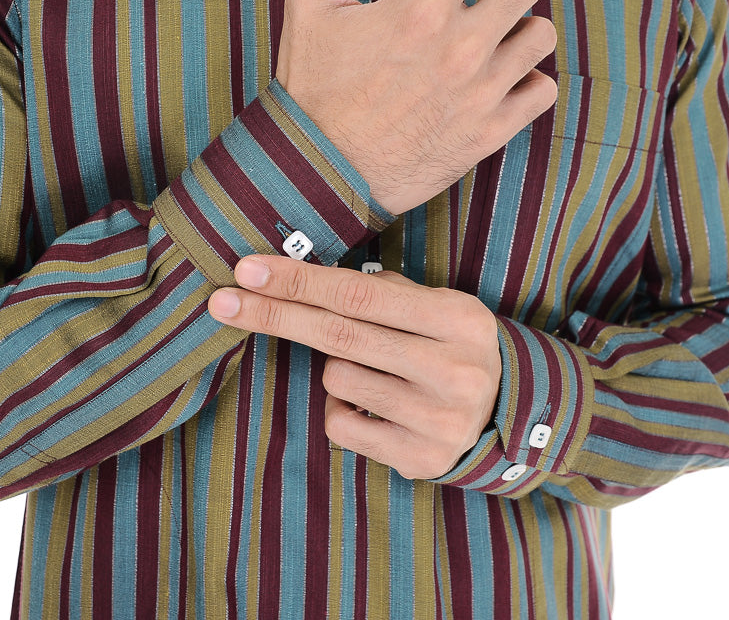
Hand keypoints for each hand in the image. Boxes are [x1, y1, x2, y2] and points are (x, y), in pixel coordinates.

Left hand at [207, 255, 500, 479]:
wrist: (506, 412)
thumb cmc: (452, 346)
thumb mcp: (437, 307)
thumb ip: (383, 291)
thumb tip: (298, 276)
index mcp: (457, 320)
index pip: (359, 294)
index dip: (299, 281)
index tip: (247, 270)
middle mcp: (453, 370)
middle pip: (338, 336)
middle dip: (273, 315)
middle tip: (222, 301)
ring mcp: (439, 419)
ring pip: (337, 380)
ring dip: (334, 370)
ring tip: (374, 371)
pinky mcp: (420, 458)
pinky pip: (342, 425)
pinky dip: (343, 411)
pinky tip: (375, 406)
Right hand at [276, 0, 557, 214]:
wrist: (317, 173)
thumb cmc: (310, 89)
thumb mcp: (312, 2)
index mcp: (421, 9)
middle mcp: (461, 48)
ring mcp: (481, 94)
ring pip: (542, 35)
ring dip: (526, 21)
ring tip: (505, 26)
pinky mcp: (489, 134)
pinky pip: (542, 91)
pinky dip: (531, 77)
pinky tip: (507, 75)